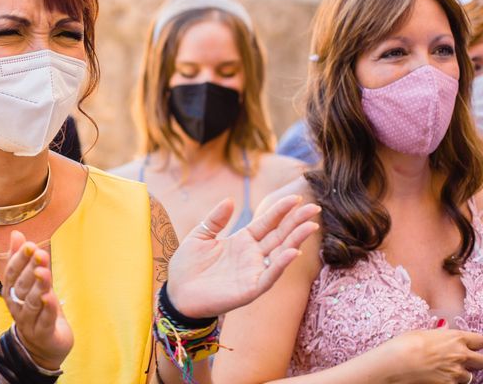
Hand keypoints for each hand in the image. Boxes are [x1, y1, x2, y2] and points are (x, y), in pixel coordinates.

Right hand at [2, 230, 72, 369]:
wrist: (43, 348)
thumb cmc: (37, 309)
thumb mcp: (32, 282)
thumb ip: (24, 260)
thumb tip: (17, 234)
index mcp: (13, 293)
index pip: (12, 275)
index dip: (19, 260)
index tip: (29, 245)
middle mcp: (17, 307)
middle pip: (22, 287)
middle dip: (29, 269)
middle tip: (39, 253)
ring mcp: (30, 322)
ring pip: (32, 303)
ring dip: (38, 286)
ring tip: (43, 272)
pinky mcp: (44, 333)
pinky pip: (45, 320)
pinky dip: (48, 309)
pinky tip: (50, 297)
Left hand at [167, 195, 319, 317]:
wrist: (176, 292)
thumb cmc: (187, 266)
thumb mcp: (200, 235)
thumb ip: (216, 219)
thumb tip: (230, 200)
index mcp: (242, 240)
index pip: (267, 222)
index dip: (281, 210)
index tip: (296, 197)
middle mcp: (252, 255)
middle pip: (279, 235)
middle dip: (297, 222)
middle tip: (314, 207)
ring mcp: (252, 272)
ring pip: (280, 254)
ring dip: (295, 240)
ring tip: (310, 226)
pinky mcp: (249, 289)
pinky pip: (269, 276)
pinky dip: (280, 265)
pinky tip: (293, 252)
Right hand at [383, 327, 482, 382]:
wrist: (396, 363)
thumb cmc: (404, 345)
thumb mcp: (422, 333)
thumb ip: (439, 334)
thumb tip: (444, 329)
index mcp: (455, 338)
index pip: (481, 340)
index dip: (479, 343)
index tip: (475, 345)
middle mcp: (461, 355)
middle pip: (482, 360)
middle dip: (476, 361)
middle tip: (464, 361)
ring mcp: (457, 373)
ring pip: (470, 376)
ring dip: (461, 373)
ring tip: (444, 369)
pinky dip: (450, 382)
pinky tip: (436, 377)